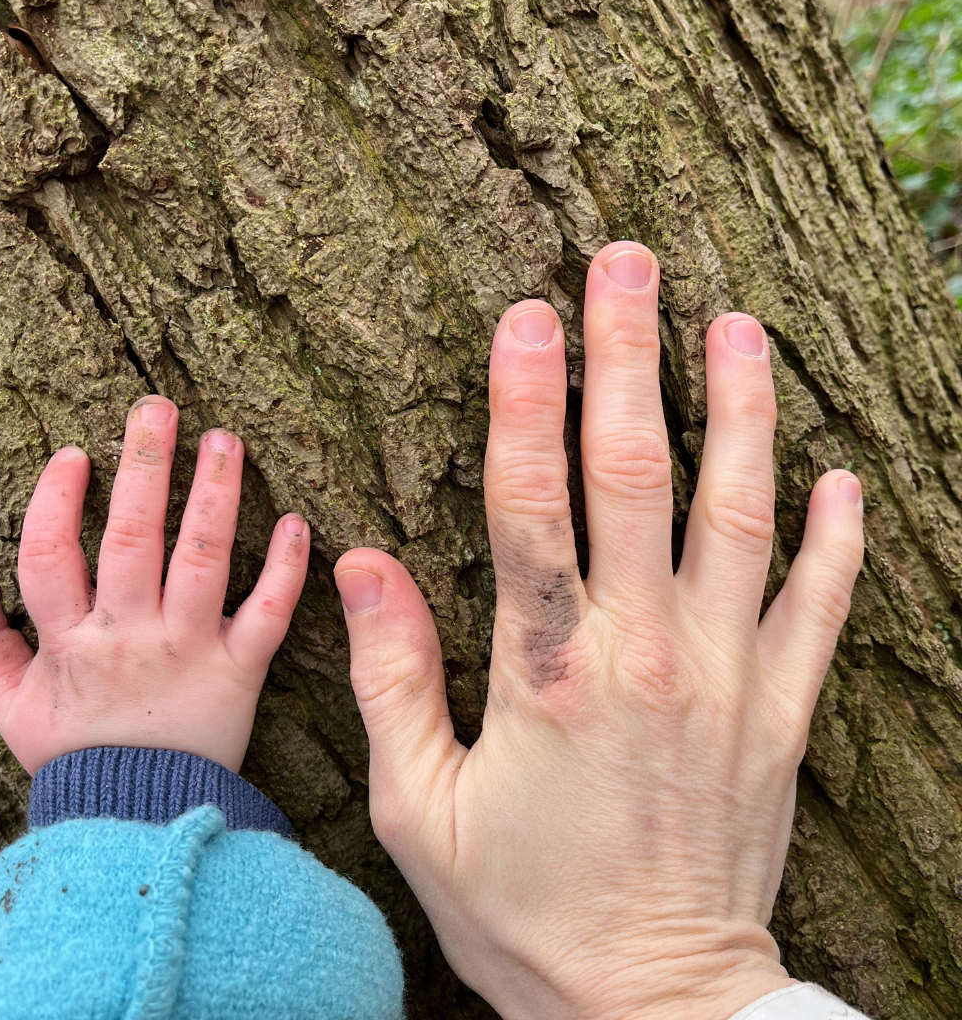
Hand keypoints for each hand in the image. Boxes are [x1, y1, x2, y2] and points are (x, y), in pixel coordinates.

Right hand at [0, 396, 309, 775]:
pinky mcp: (241, 670)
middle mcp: (129, 635)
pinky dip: (284, 568)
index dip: (55, 501)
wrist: (139, 821)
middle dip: (143, 467)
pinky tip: (296, 523)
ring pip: (200, 559)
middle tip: (158, 406)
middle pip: (130, 538)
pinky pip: (267, 613)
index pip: (50, 556)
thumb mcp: (12, 709)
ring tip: (224, 440)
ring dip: (214, 495)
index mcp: (71, 641)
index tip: (75, 455)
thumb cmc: (78, 756)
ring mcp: (189, 648)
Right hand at [334, 243, 864, 1019]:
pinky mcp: (781, 713)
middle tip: (627, 262)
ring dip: (741, 412)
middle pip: (637, 473)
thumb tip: (364, 563)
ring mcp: (728, 677)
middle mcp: (645, 652)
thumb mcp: (419, 809)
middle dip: (629, 356)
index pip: (532, 499)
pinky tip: (845, 475)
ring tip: (736, 324)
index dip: (526, 398)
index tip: (526, 314)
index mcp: (546, 671)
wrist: (652, 1006)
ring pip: (740, 514)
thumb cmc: (522, 911)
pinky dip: (838, 539)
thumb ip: (392, 676)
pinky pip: (822, 606)